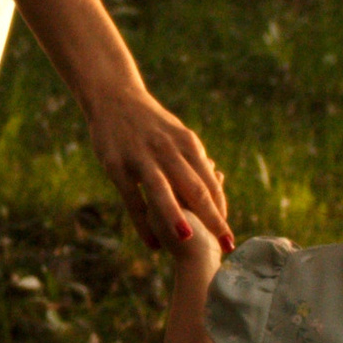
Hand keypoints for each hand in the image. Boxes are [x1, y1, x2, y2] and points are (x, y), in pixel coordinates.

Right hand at [83, 82, 231, 251]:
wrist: (114, 97)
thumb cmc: (150, 122)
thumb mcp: (177, 134)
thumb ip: (194, 159)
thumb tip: (215, 180)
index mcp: (187, 143)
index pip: (210, 183)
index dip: (220, 211)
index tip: (228, 235)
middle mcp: (168, 150)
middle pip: (195, 189)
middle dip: (213, 219)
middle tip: (227, 245)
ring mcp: (141, 158)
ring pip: (162, 191)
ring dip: (175, 216)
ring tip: (188, 240)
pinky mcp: (117, 166)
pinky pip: (132, 200)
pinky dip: (143, 224)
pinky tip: (153, 244)